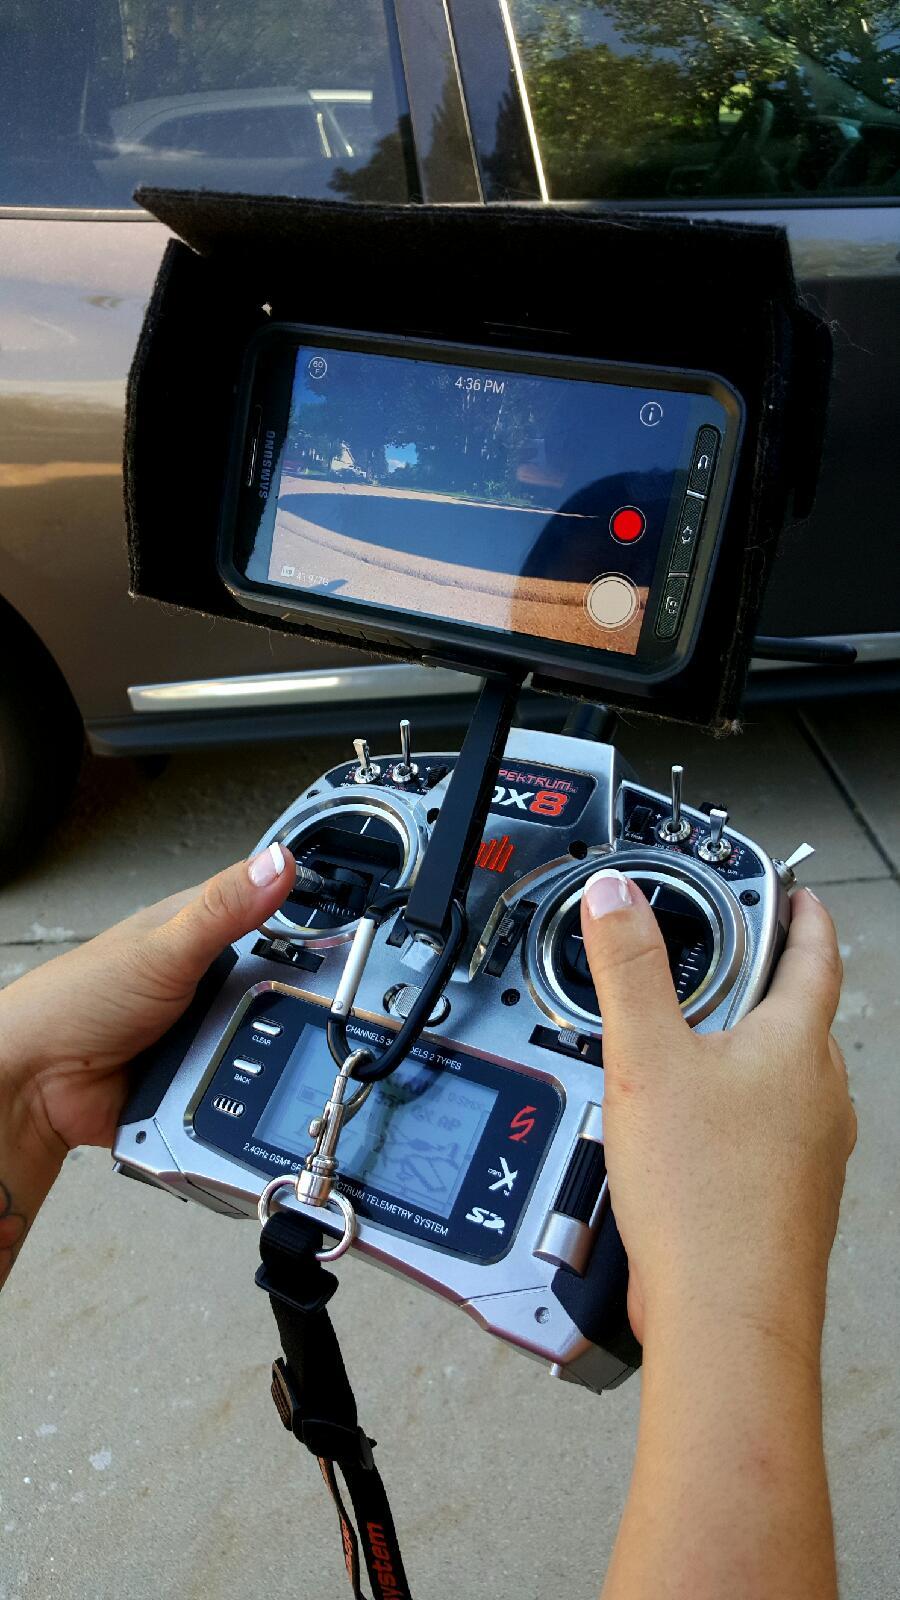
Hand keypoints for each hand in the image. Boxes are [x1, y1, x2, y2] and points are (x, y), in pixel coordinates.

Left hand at [0, 843, 294, 1162]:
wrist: (36, 1087)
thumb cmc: (76, 1002)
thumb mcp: (163, 947)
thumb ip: (225, 907)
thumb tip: (280, 861)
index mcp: (198, 928)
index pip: (274, 911)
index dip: (316, 918)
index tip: (360, 930)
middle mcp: (205, 977)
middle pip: (282, 982)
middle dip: (297, 999)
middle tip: (320, 1006)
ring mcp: (205, 1028)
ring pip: (268, 1037)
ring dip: (271, 1050)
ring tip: (270, 1051)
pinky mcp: (202, 1078)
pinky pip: (244, 1086)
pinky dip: (248, 1091)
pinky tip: (252, 1092)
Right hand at [580, 870, 855, 1355]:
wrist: (728, 1317)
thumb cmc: (707, 1198)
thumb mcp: (646, 1056)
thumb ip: (628, 967)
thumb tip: (614, 897)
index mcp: (797, 1043)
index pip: (814, 953)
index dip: (802, 914)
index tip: (796, 894)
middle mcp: (819, 1094)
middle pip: (796, 1015)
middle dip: (757, 986)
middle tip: (714, 967)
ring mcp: (812, 1150)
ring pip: (779, 1078)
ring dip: (738, 1056)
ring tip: (676, 1057)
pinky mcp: (789, 1196)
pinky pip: (765, 1133)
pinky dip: (730, 1115)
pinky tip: (680, 1138)